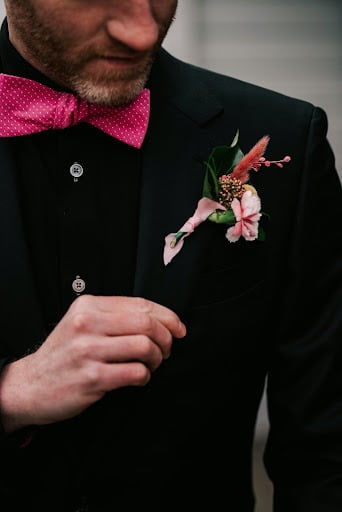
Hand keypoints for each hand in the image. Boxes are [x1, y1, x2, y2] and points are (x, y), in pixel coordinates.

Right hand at [0, 295, 185, 432]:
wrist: (31, 384)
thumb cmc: (64, 353)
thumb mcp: (82, 323)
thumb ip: (114, 316)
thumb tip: (160, 319)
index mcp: (88, 306)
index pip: (140, 304)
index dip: (167, 316)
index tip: (179, 328)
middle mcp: (86, 324)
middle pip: (146, 323)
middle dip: (166, 338)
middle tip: (166, 350)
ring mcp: (87, 350)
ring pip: (144, 347)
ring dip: (157, 359)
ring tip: (151, 365)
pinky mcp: (91, 377)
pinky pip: (135, 373)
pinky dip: (145, 376)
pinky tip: (139, 378)